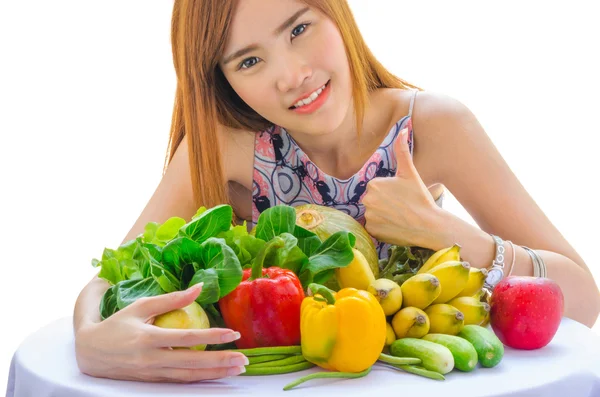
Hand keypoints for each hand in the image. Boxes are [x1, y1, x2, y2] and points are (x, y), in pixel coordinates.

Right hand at [75, 284, 248, 382]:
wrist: (89, 353)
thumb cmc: (117, 324)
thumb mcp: (141, 306)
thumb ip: (172, 299)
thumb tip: (200, 287)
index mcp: (148, 339)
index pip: (186, 339)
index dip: (212, 337)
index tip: (233, 334)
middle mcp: (151, 360)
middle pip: (192, 363)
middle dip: (220, 362)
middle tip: (244, 360)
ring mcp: (152, 374)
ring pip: (189, 376)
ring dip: (215, 374)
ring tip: (238, 369)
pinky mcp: (152, 381)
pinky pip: (181, 381)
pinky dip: (200, 378)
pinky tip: (217, 375)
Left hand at [363, 128, 442, 247]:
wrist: (429, 225)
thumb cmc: (420, 198)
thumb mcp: (410, 172)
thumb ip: (402, 150)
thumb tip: (402, 130)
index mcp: (373, 184)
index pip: (376, 188)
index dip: (389, 193)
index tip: (401, 197)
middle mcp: (367, 200)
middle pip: (372, 201)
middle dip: (384, 204)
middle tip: (401, 207)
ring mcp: (369, 217)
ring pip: (373, 214)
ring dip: (382, 216)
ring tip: (399, 217)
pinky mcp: (373, 231)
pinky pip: (373, 228)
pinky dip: (382, 228)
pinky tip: (395, 226)